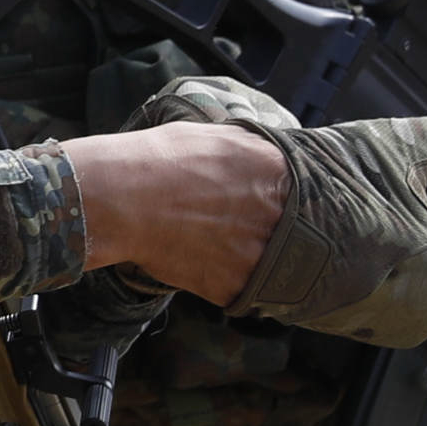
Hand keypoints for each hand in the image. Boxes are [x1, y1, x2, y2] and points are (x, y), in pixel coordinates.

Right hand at [57, 120, 290, 305]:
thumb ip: (251, 149)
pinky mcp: (237, 286)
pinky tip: (198, 264)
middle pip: (296, 231)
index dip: (283, 200)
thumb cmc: (158, 160)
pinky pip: (242, 290)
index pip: (306, 191)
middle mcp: (280, 213)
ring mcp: (261, 253)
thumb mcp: (215, 135)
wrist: (120, 198)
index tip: (269, 205)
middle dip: (271, 232)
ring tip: (214, 248)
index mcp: (278, 170)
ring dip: (249, 260)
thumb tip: (264, 157)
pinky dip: (223, 282)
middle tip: (238, 228)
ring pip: (271, 265)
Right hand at [120, 76, 426, 347]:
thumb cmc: (300, 181)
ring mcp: (366, 313)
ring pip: (419, 274)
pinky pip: (379, 284)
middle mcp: (408, 306)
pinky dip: (391, 252)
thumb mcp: (384, 144)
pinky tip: (379, 219)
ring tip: (424, 198)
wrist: (209, 212)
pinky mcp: (327, 311)